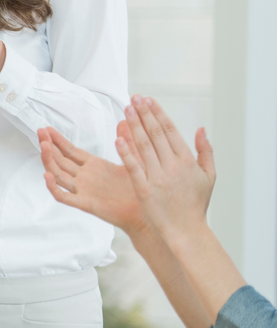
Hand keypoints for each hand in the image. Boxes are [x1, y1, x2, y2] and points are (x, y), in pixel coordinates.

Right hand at [39, 126, 146, 234]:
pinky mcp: (85, 204)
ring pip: (58, 175)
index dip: (58, 140)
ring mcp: (82, 190)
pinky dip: (53, 187)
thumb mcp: (133, 160)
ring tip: (43, 147)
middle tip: (40, 132)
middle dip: (49, 145)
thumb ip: (126, 142)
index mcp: (93, 166)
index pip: (70, 150)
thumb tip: (125, 121)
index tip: (47, 129)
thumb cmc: (140, 189)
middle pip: (60, 160)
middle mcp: (84, 177)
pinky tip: (47, 176)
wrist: (145, 213)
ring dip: (49, 161)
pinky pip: (64, 197)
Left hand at [116, 96, 217, 242]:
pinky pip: (133, 167)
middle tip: (134, 98)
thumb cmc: (196, 203)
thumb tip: (202, 129)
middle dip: (144, 114)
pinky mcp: (144, 190)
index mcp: (187, 160)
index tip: (148, 100)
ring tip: (126, 110)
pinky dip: (126, 152)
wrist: (186, 230)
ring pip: (143, 146)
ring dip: (134, 126)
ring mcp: (158, 177)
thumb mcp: (209, 176)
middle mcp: (173, 166)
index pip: (170, 130)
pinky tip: (119, 138)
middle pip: (155, 134)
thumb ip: (205, 151)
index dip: (158, 113)